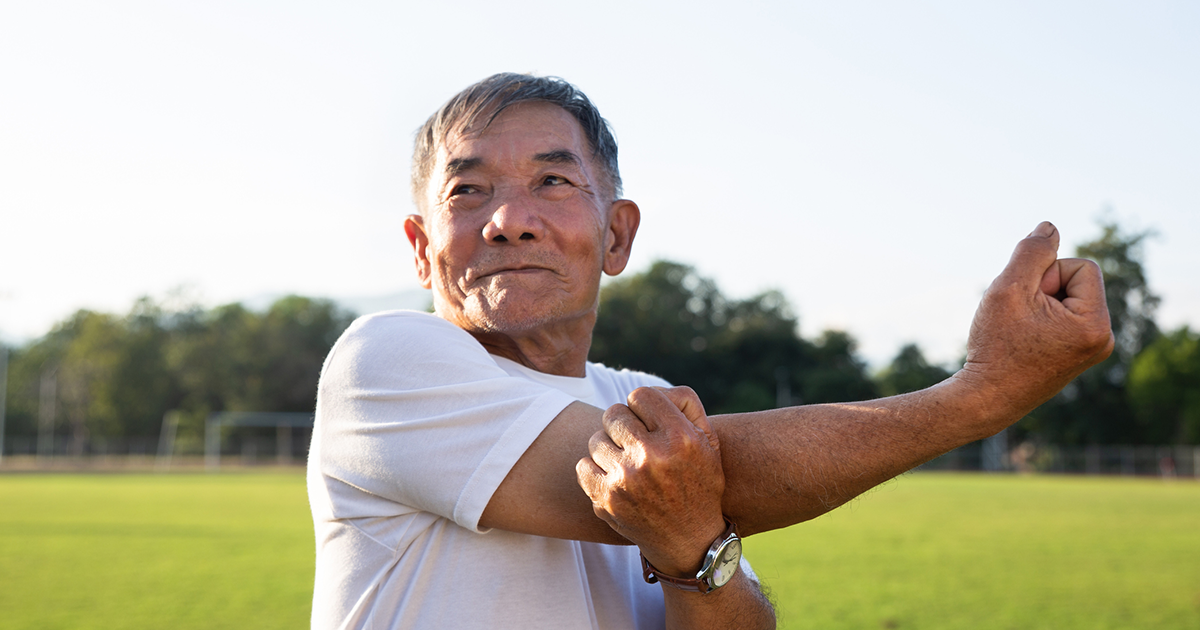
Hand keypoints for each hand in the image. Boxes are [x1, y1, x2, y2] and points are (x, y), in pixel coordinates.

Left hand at [576, 386, 725, 576]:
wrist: (692, 541)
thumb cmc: (699, 483)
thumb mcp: (709, 441)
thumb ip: (685, 404)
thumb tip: (651, 390)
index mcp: (679, 438)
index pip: (640, 395)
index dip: (641, 405)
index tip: (647, 419)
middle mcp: (651, 457)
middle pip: (613, 414)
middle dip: (623, 424)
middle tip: (634, 439)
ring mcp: (625, 480)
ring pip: (596, 439)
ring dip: (609, 447)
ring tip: (626, 460)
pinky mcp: (606, 500)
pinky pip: (583, 466)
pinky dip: (595, 470)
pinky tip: (614, 476)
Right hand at [958, 221, 1114, 423]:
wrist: (985, 398)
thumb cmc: (996, 346)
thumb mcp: (1009, 287)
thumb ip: (1032, 251)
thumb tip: (1051, 227)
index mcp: (1096, 324)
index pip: (1082, 267)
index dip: (1047, 275)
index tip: (1026, 305)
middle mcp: (1103, 339)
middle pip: (1077, 281)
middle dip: (1043, 289)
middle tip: (1020, 320)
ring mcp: (1092, 349)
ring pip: (1067, 298)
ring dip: (1038, 303)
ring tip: (1020, 331)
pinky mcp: (1078, 355)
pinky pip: (1063, 316)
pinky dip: (1040, 319)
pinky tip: (1023, 340)